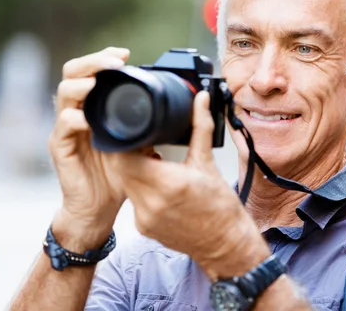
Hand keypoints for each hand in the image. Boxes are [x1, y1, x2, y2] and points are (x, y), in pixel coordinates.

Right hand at [49, 47, 130, 249]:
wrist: (99, 207)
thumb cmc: (115, 174)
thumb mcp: (135, 144)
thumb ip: (144, 126)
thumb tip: (170, 112)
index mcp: (92, 106)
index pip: (90, 71)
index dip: (103, 57)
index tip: (125, 53)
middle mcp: (76, 111)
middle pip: (72, 73)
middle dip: (93, 62)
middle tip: (115, 62)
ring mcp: (65, 128)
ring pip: (63, 93)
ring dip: (81, 84)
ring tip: (97, 83)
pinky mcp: (59, 147)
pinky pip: (62, 126)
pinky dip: (74, 119)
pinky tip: (87, 120)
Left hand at [109, 91, 269, 279]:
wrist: (225, 244)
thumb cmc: (220, 208)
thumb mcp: (208, 163)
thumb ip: (200, 127)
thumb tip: (201, 100)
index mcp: (167, 183)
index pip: (124, 156)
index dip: (125, 141)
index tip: (137, 133)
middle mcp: (151, 202)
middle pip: (120, 169)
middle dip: (128, 153)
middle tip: (143, 144)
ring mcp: (144, 218)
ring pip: (125, 184)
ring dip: (133, 170)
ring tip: (152, 162)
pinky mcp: (142, 227)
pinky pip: (132, 200)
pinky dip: (140, 188)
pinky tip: (156, 184)